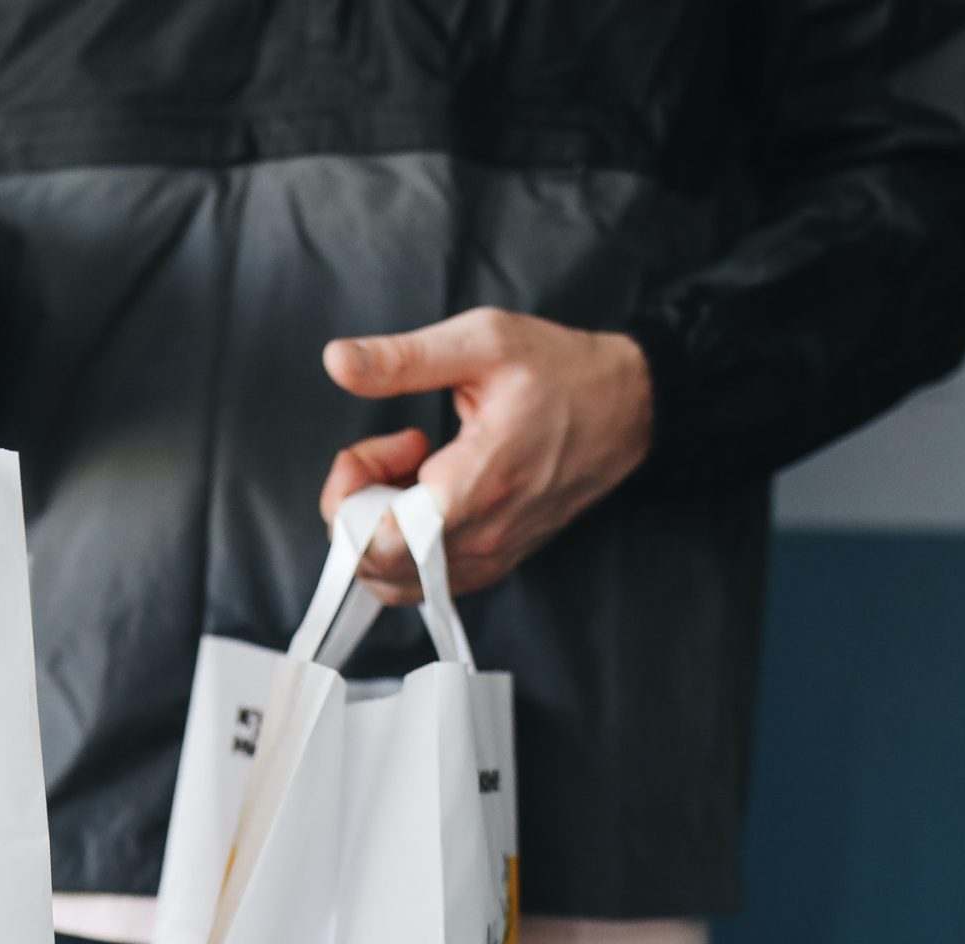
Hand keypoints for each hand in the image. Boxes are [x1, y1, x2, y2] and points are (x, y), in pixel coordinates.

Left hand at [319, 309, 653, 603]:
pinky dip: (405, 543)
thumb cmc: (560, 373)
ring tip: (408, 471)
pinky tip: (426, 492)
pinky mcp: (495, 562)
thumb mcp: (481, 343)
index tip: (374, 447)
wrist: (626, 408)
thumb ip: (403, 359)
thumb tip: (337, 360)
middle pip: (375, 565)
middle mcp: (483, 537)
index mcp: (475, 486)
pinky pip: (424, 579)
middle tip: (386, 454)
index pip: (378, 543)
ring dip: (380, 527)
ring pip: (395, 579)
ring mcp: (490, 557)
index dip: (349, 499)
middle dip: (357, 509)